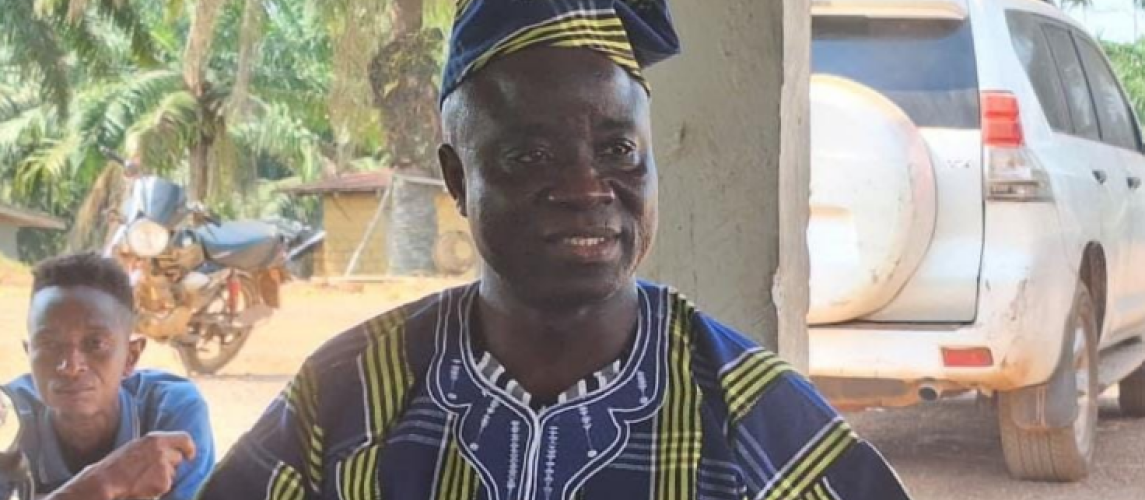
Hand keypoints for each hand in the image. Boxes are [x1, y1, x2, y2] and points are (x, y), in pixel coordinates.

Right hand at [69, 431, 195, 499]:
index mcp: (155, 439)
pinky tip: (142, 486)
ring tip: (142, 479)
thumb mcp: (136, 447)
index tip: (190, 455)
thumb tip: (170, 451)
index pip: (184, 438)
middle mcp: (162, 451)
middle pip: (177, 458)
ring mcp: (163, 467)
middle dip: (169, 465)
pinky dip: (157, 488)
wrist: (105, 481)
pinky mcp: (163, 482)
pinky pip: (165, 486)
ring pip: (171, 473)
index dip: (189, 447)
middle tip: (151, 471)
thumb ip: (154, 447)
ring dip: (162, 477)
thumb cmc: (116, 465)